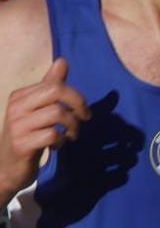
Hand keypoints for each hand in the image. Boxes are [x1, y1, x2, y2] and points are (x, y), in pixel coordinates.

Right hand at [2, 58, 88, 191]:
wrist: (6, 167)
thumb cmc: (27, 135)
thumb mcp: (37, 109)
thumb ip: (50, 86)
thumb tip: (62, 60)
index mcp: (19, 96)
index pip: (55, 85)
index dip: (76, 97)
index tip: (83, 111)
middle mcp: (15, 107)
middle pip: (56, 92)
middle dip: (78, 105)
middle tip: (83, 120)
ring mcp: (17, 126)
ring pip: (58, 113)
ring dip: (73, 126)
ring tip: (70, 135)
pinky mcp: (21, 144)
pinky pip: (52, 135)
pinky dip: (62, 141)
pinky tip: (58, 146)